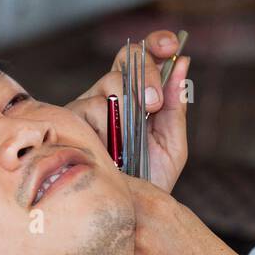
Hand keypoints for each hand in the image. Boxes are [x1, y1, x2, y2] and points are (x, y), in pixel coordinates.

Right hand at [66, 30, 191, 192]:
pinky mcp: (71, 121)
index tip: (170, 46)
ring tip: (130, 142)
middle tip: (154, 104)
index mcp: (139, 94)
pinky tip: (110, 149)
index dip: (156, 43)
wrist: (130, 211)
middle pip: (127, 60)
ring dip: (127, 108)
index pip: (146, 56)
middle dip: (145, 76)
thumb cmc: (151, 178)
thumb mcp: (172, 143)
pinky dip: (105, 127)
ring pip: (109, 84)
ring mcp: (89, 105)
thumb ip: (175, 105)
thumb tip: (183, 63)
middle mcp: (113, 94)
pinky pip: (90, 107)